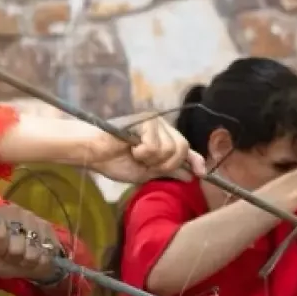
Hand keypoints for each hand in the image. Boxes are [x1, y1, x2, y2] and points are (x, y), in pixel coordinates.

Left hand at [0, 204, 66, 283]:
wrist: (30, 262)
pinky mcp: (48, 228)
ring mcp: (33, 218)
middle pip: (15, 244)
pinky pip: (44, 253)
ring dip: (25, 260)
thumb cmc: (4, 259)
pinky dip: (38, 261)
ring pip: (31, 250)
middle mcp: (15, 210)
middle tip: (10, 256)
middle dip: (12, 256)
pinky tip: (35, 257)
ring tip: (22, 257)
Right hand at [83, 113, 199, 183]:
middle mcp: (162, 127)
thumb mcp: (148, 171)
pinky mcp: (146, 120)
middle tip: (146, 162)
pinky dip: (142, 153)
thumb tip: (191, 175)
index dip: (195, 160)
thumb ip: (169, 171)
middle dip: (166, 163)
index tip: (201, 173)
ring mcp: (155, 122)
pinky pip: (155, 146)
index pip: (186, 149)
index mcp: (163, 138)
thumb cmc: (116, 161)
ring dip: (151, 159)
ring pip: (169, 149)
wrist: (94, 154)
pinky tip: (130, 147)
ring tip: (135, 154)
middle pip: (182, 149)